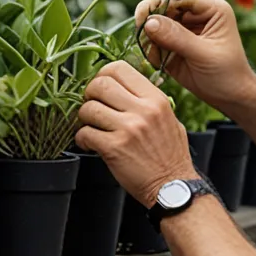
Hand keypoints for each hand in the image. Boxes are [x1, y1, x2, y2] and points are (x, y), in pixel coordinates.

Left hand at [76, 61, 196, 207]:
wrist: (173, 187)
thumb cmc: (171, 156)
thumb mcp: (169, 118)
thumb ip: (148, 101)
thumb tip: (123, 88)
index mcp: (155, 99)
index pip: (119, 68)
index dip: (104, 75)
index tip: (102, 88)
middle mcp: (142, 110)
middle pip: (100, 84)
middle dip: (89, 95)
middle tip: (92, 106)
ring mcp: (127, 129)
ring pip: (88, 108)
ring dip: (84, 118)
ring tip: (91, 127)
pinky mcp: (114, 148)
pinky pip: (84, 133)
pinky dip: (82, 139)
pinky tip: (90, 144)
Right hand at [135, 0, 255, 108]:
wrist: (231, 97)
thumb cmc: (227, 74)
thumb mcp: (203, 54)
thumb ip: (177, 37)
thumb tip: (149, 22)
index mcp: (211, 8)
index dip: (159, 2)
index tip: (143, 17)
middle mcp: (196, 15)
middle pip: (164, 6)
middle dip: (151, 21)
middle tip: (144, 38)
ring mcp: (183, 30)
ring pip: (155, 23)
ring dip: (150, 37)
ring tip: (156, 55)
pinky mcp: (174, 44)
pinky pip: (154, 40)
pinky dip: (151, 49)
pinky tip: (159, 62)